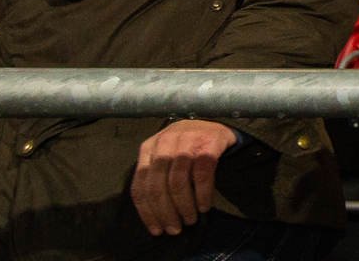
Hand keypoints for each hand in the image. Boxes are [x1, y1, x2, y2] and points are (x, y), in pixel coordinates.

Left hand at [130, 119, 237, 235]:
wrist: (218, 128)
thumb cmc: (188, 148)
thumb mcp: (165, 157)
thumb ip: (155, 176)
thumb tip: (152, 215)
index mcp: (149, 147)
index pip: (140, 184)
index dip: (146, 212)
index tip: (156, 230)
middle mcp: (165, 141)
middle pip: (157, 185)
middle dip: (165, 212)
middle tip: (174, 229)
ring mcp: (188, 140)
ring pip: (178, 182)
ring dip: (184, 207)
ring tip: (190, 220)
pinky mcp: (209, 142)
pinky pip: (202, 175)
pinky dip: (202, 195)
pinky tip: (204, 207)